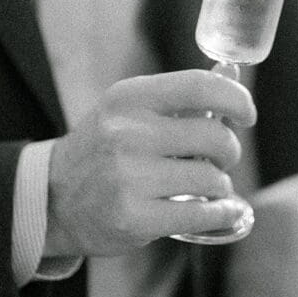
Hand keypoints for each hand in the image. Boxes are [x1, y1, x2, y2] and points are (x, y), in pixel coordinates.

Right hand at [46, 70, 256, 256]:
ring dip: (220, 185)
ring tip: (206, 187)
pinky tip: (222, 210)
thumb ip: (176, 98)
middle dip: (229, 151)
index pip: (200, 86)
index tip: (246, 115)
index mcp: (130, 98)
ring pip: (211, 178)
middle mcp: (127, 132)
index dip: (236, 99)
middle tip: (220, 159)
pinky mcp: (133, 218)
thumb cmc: (103, 150)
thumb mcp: (128, 110)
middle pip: (214, 136)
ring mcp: (128, 177)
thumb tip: (231, 79)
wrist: (51, 198)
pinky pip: (201, 214)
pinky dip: (222, 213)